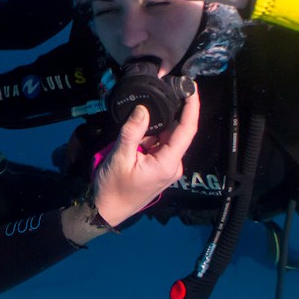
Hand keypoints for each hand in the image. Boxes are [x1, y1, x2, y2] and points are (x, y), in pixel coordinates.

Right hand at [93, 90, 198, 226]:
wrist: (106, 210)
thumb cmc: (113, 187)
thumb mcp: (120, 156)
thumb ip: (133, 131)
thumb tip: (143, 108)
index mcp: (167, 163)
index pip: (187, 130)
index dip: (192, 107)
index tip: (192, 88)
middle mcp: (172, 165)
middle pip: (176, 132)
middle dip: (168, 114)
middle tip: (157, 94)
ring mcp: (166, 168)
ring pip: (166, 138)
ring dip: (154, 127)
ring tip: (138, 117)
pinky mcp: (159, 169)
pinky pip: (158, 146)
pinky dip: (150, 136)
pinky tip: (137, 132)